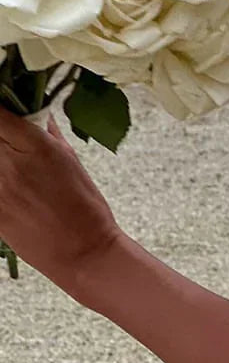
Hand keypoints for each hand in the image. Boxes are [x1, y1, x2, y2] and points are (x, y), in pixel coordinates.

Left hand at [0, 107, 122, 296]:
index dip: (0, 108)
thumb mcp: (72, 162)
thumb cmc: (86, 209)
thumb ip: (49, 133)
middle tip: (7, 143)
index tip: (4, 113)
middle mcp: (9, 162)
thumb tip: (38, 114)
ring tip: (10, 167)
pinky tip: (10, 187)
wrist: (85, 253)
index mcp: (34, 144)